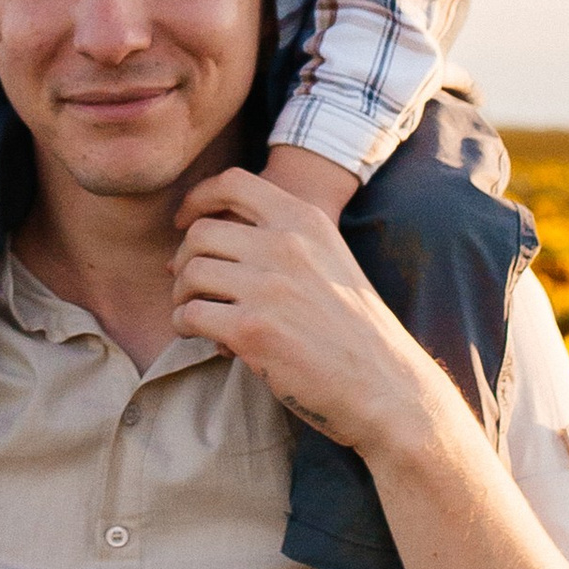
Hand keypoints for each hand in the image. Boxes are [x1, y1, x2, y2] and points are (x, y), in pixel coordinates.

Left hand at [172, 166, 420, 453]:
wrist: (387, 386)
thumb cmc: (355, 331)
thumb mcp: (332, 261)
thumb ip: (285, 242)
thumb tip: (207, 238)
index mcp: (307, 221)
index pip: (234, 183)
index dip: (198, 199)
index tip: (184, 222)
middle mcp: (286, 245)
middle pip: (201, 232)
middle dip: (184, 258)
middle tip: (189, 284)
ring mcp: (268, 286)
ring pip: (190, 272)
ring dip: (181, 294)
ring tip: (194, 312)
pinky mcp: (251, 330)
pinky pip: (190, 314)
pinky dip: (184, 324)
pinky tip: (199, 335)